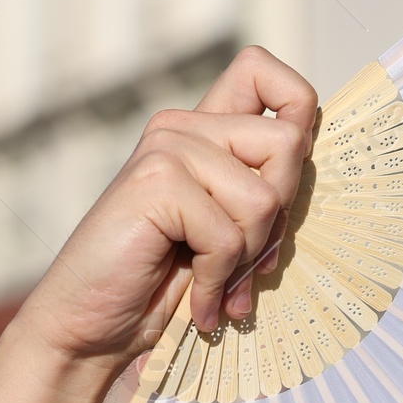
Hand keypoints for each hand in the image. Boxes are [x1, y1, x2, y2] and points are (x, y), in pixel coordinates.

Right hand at [13, 46, 316, 372]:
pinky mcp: (154, 182)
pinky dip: (218, 282)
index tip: (281, 182)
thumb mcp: (227, 237)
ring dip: (246, 259)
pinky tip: (196, 303)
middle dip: (278, 219)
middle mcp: (183, 129)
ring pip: (263, 198)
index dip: (298, 113)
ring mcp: (167, 149)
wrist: (89, 330)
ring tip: (215, 285)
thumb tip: (314, 168)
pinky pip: (228, 236)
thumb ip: (260, 197)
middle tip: (242, 263)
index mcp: (203, 132)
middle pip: (288, 143)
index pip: (263, 73)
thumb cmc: (158, 288)